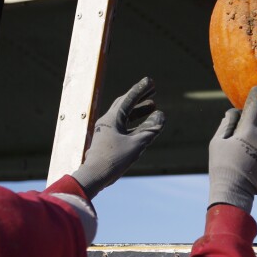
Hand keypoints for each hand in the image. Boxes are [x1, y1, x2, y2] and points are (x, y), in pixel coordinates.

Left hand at [71, 77, 165, 198]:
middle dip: (139, 96)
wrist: (94, 175)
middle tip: (152, 89)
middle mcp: (107, 121)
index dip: (140, 89)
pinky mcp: (108, 140)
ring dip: (138, 110)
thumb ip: (150, 129)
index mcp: (112, 119)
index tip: (150, 81)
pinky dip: (134, 122)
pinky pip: (123, 125)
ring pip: (124, 115)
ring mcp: (107, 130)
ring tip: (153, 105)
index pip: (128, 99)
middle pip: (125, 104)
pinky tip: (143, 125)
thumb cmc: (114, 159)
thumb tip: (161, 116)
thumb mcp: (137, 144)